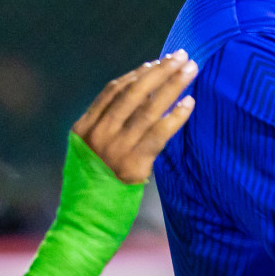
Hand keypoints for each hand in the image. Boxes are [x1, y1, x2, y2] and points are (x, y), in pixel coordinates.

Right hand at [72, 52, 197, 183]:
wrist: (85, 219)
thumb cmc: (94, 182)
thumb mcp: (88, 150)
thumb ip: (106, 125)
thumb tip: (141, 94)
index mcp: (83, 127)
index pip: (113, 91)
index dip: (137, 75)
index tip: (157, 62)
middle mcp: (98, 135)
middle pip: (133, 94)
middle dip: (160, 71)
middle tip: (181, 56)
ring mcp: (116, 149)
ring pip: (149, 109)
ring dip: (173, 86)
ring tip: (191, 70)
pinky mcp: (134, 164)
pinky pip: (160, 134)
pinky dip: (176, 117)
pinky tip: (189, 102)